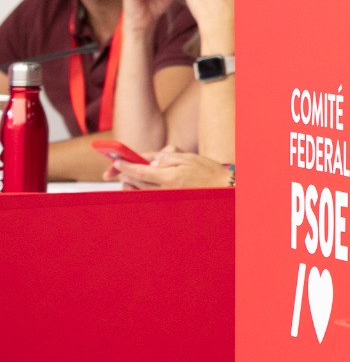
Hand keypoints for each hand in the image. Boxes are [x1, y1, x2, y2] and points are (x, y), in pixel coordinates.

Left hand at [111, 147, 231, 189]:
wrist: (221, 189)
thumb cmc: (207, 172)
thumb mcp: (188, 158)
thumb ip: (167, 158)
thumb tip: (150, 162)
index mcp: (169, 177)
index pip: (140, 171)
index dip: (125, 165)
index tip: (116, 161)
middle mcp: (164, 191)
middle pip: (136, 182)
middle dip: (125, 173)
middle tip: (117, 166)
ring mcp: (164, 198)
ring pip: (138, 191)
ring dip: (129, 183)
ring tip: (125, 176)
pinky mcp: (166, 203)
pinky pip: (146, 197)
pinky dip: (137, 191)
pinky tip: (135, 186)